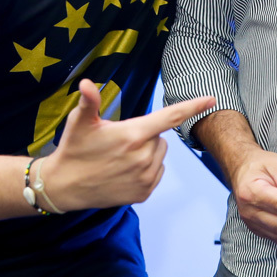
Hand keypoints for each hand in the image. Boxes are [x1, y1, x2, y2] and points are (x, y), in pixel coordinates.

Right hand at [40, 79, 215, 211]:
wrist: (65, 186)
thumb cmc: (74, 149)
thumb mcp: (79, 122)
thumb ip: (88, 101)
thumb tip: (87, 83)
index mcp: (133, 134)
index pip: (169, 117)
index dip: (192, 106)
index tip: (211, 99)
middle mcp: (143, 156)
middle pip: (160, 137)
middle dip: (146, 135)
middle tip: (120, 141)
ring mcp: (145, 177)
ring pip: (159, 154)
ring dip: (147, 152)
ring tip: (120, 156)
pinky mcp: (144, 192)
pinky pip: (156, 172)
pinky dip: (146, 169)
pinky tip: (124, 170)